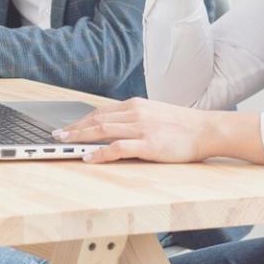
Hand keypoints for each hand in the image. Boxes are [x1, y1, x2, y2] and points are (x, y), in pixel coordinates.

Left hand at [53, 98, 211, 163]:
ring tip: (65, 144)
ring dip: (80, 138)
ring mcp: (141, 128)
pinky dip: (100, 152)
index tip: (67, 127)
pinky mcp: (148, 143)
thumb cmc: (182, 125)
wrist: (206, 130)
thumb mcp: (154, 115)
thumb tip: (112, 127)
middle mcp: (135, 113)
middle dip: (74, 128)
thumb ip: (134, 119)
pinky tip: (89, 157)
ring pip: (102, 130)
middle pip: (96, 119)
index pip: (100, 112)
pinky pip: (118, 148)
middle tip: (57, 136)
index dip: (80, 121)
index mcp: (135, 105)